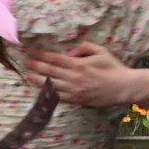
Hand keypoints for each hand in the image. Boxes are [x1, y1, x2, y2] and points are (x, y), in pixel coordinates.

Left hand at [19, 43, 134, 108]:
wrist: (124, 87)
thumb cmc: (113, 67)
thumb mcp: (100, 51)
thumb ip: (83, 48)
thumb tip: (67, 53)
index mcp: (79, 64)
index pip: (55, 59)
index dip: (41, 55)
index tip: (32, 52)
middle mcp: (74, 78)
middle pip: (49, 71)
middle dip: (35, 66)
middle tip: (24, 62)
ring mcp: (74, 90)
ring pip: (51, 85)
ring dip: (37, 80)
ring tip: (27, 75)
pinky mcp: (76, 100)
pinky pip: (58, 97)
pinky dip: (48, 93)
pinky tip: (40, 89)